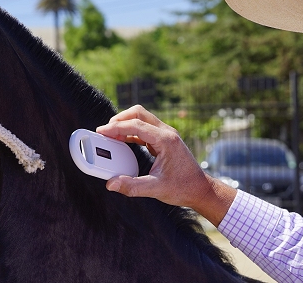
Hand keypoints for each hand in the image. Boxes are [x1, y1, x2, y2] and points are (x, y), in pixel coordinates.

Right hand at [96, 105, 235, 225]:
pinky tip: (123, 141)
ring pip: (142, 118)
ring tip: (111, 136)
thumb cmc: (183, 188)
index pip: (136, 125)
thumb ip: (132, 186)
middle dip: (120, 119)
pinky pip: (145, 129)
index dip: (116, 127)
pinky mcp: (165, 140)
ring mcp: (167, 135)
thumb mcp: (156, 189)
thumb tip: (111, 183)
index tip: (101, 132)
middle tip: (105, 131)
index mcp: (165, 140)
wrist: (201, 189)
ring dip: (126, 124)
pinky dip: (132, 132)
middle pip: (139, 113)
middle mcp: (167, 133)